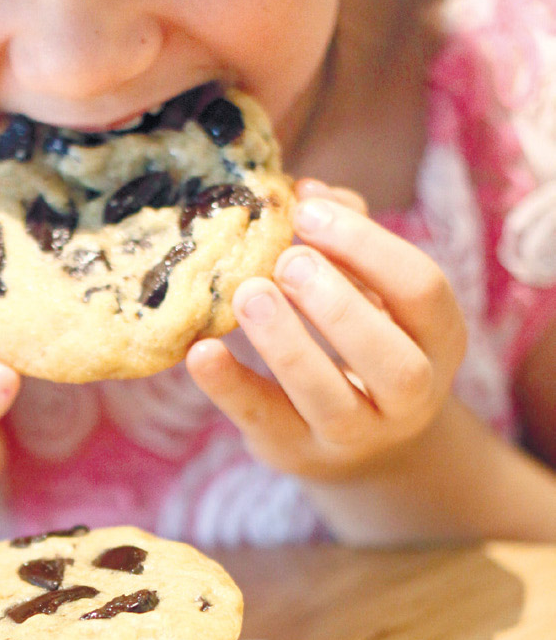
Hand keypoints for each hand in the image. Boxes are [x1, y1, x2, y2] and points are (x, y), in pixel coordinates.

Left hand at [186, 180, 466, 480]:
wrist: (359, 443)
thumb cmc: (360, 337)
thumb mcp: (371, 289)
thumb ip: (345, 237)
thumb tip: (302, 189)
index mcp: (438, 336)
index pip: (422, 290)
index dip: (368, 247)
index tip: (308, 211)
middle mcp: (411, 393)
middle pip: (390, 355)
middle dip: (336, 303)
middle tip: (286, 259)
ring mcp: (355, 432)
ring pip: (329, 396)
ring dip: (286, 343)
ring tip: (246, 294)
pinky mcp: (295, 450)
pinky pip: (263, 418)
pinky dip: (230, 385)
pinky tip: (200, 351)